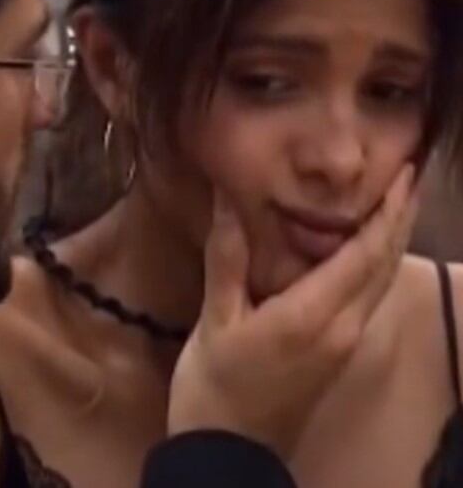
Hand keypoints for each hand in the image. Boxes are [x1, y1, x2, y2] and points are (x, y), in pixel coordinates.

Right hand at [168, 164, 418, 457]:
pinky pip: (369, 298)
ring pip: (381, 283)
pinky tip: (362, 249)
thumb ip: (227, 258)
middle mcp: (343, 327)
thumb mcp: (214, 319)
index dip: (387, 212)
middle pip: (385, 266)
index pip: (365, 254)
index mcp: (313, 315)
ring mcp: (345, 343)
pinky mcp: (338, 353)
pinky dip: (375, 265)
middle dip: (400, 219)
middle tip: (409, 175)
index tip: (402, 173)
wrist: (227, 451)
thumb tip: (225, 198)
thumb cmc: (214, 385)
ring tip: (395, 202)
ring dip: (392, 241)